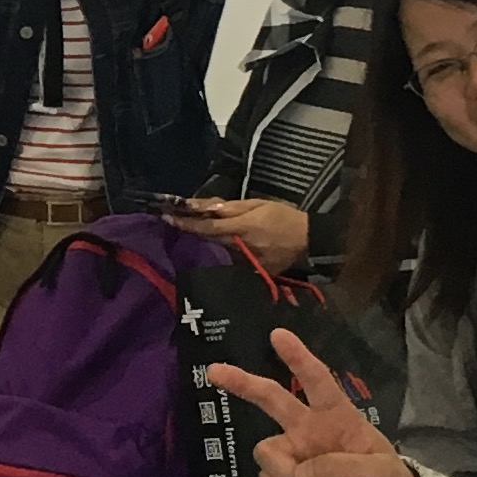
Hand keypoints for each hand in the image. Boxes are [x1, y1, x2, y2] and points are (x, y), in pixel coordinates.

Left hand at [169, 197, 310, 272]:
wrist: (309, 239)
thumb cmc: (283, 216)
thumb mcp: (257, 204)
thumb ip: (231, 207)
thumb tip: (206, 207)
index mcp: (243, 227)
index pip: (208, 228)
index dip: (187, 224)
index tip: (168, 218)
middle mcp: (242, 247)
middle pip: (210, 240)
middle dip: (192, 231)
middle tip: (175, 221)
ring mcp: (248, 262)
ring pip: (221, 252)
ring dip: (209, 243)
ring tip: (195, 232)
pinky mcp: (255, 272)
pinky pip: (234, 261)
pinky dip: (226, 253)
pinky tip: (223, 248)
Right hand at [202, 327, 424, 476]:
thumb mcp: (379, 473)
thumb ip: (342, 467)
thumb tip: (301, 473)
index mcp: (337, 416)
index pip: (317, 381)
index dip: (298, 358)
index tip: (277, 335)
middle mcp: (309, 429)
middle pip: (271, 398)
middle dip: (243, 383)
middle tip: (213, 370)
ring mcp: (296, 454)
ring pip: (265, 452)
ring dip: (281, 475)